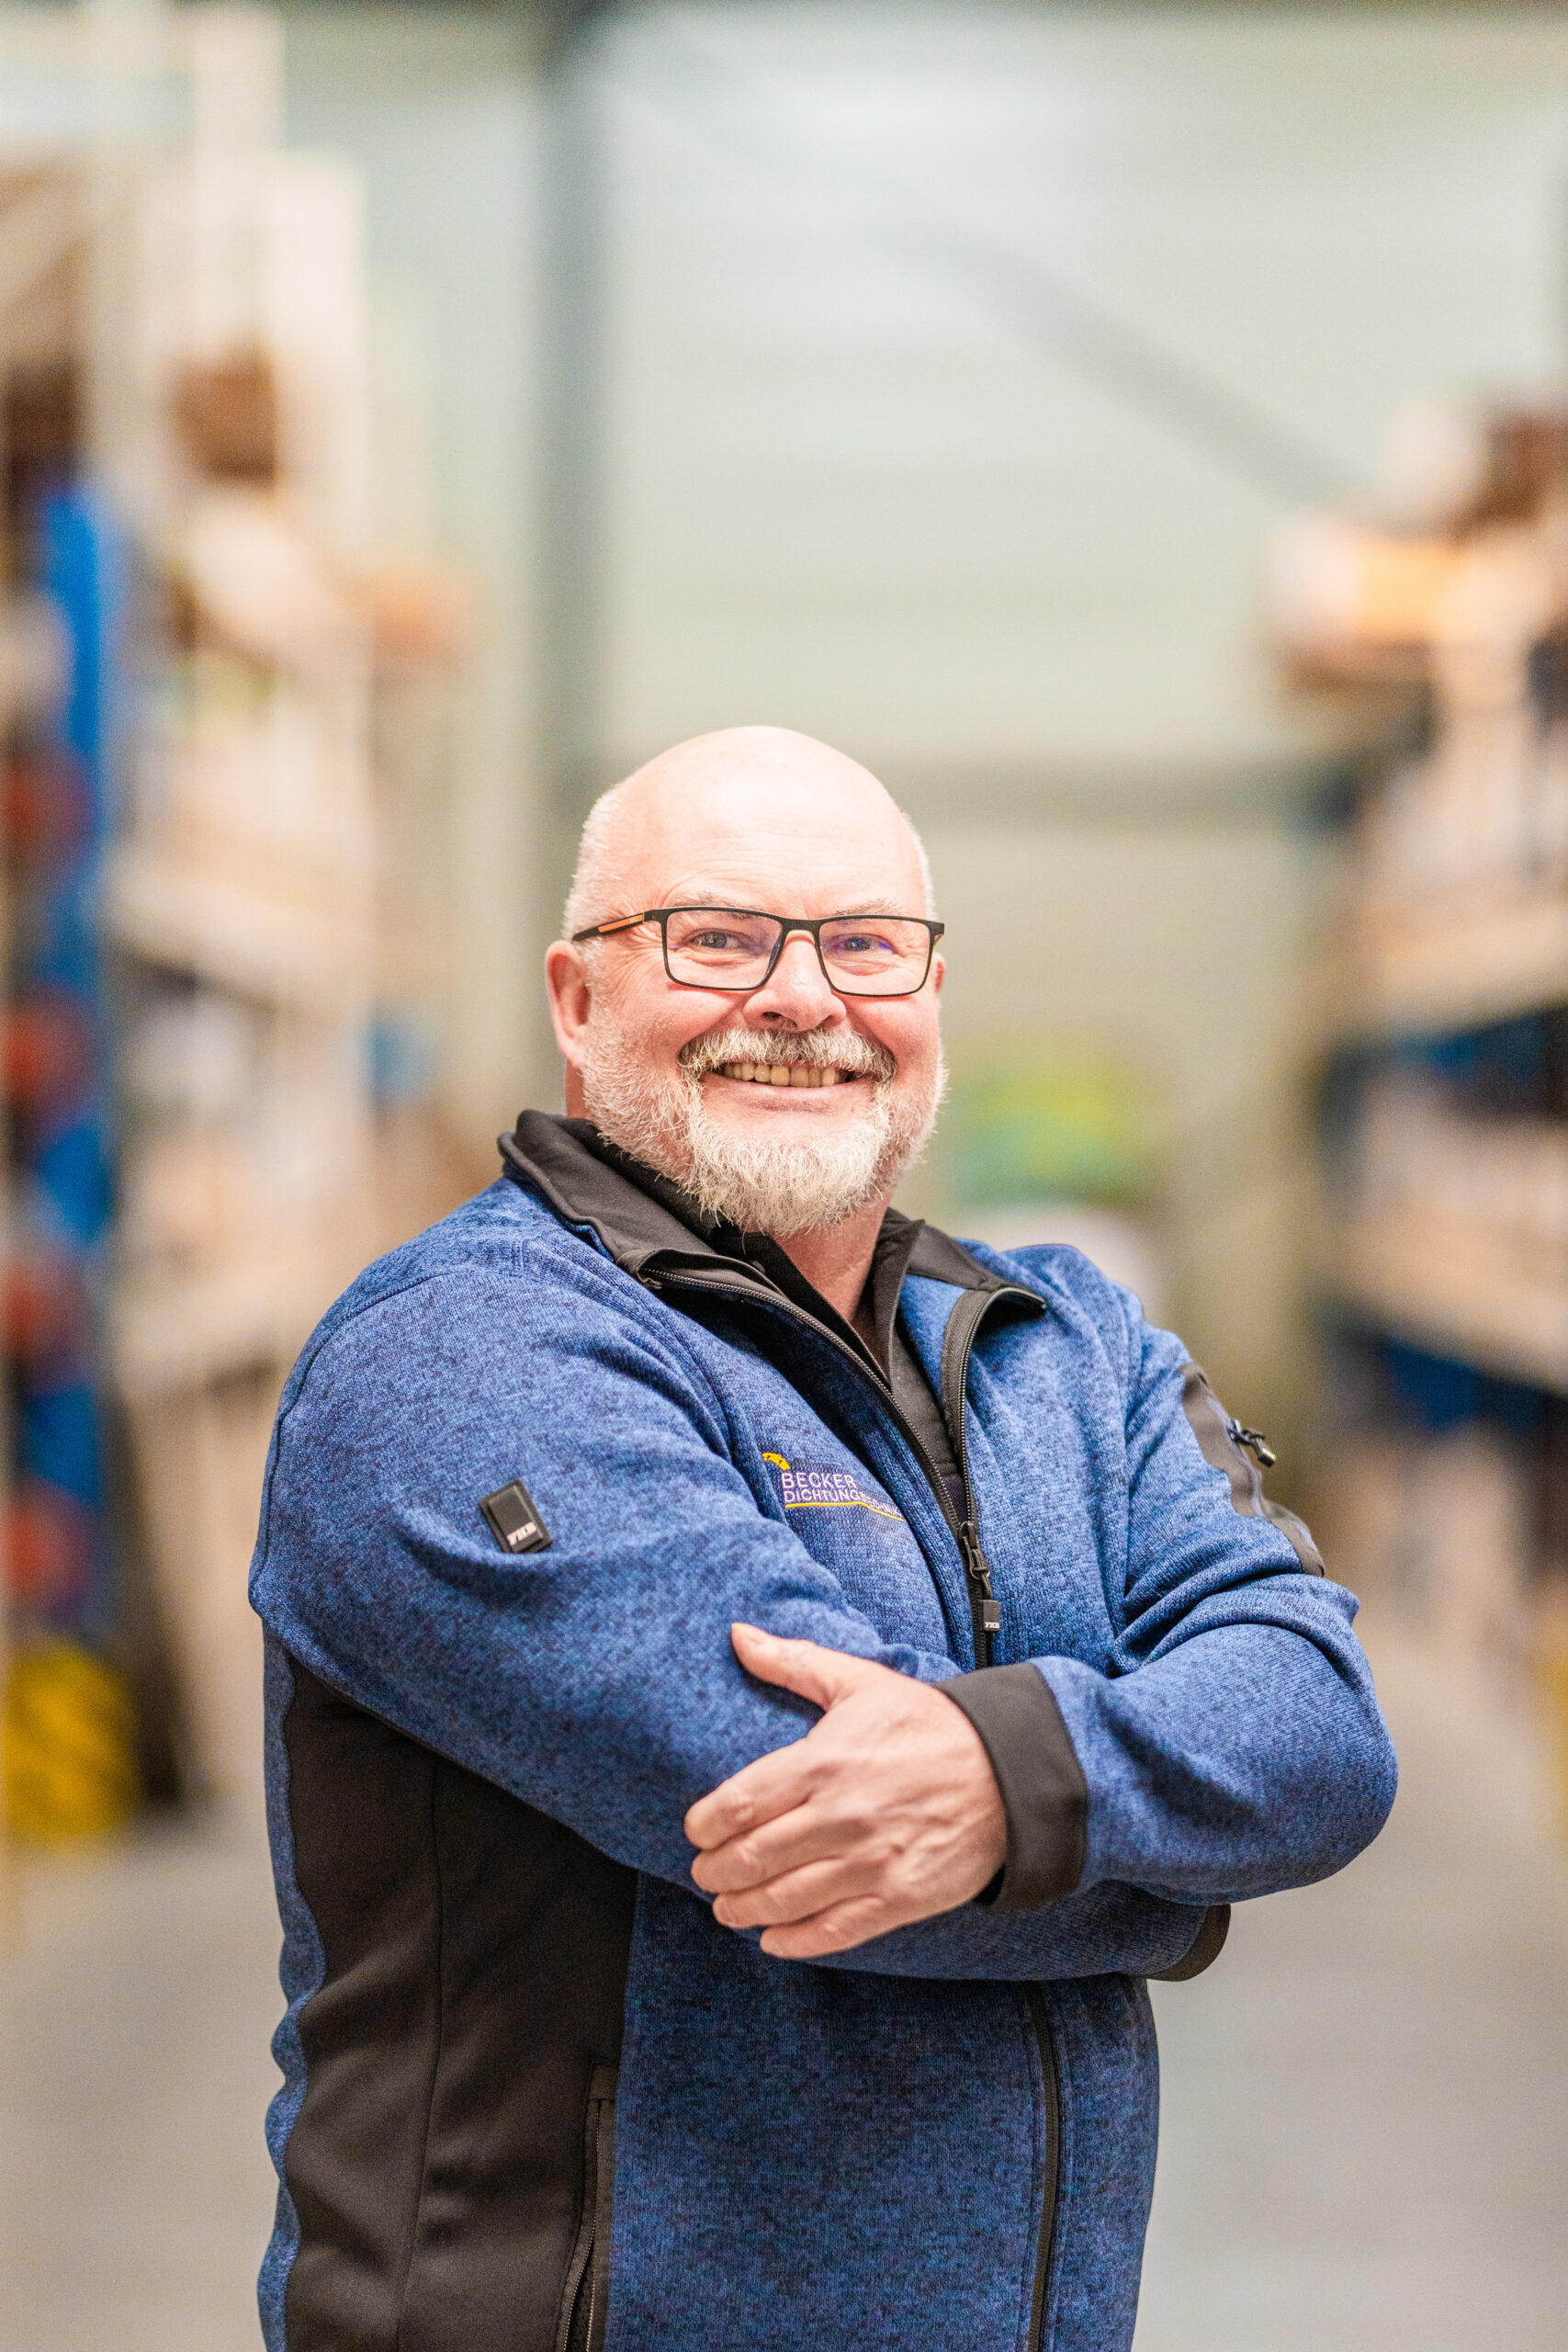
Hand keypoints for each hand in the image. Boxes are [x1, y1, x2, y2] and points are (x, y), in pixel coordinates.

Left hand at [684, 1623, 1006, 1958]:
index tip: (696, 1831)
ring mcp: (870, 1862)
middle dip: (716, 1872)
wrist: (1007, 1770)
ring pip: (785, 1899)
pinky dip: (794, 1940)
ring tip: (728, 1908)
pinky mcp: (898, 1897)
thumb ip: (792, 1661)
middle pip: (753, 1857)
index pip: (740, 1804)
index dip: (706, 1825)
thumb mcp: (859, 1681)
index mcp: (824, 1763)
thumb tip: (738, 1634)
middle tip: (706, 1873)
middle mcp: (841, 1817)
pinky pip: (833, 1930)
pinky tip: (773, 1938)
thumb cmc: (927, 1723)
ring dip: (744, 1909)